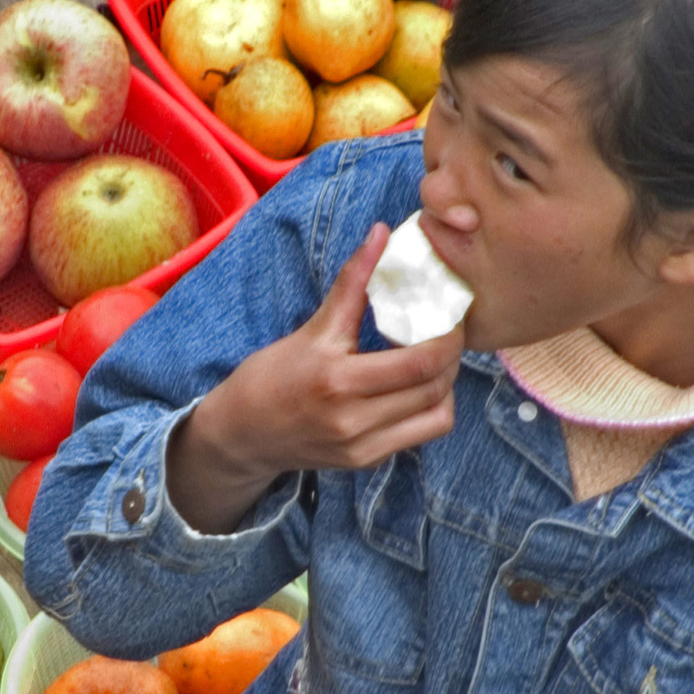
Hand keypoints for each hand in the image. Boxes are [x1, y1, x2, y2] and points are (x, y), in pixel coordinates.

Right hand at [168, 223, 463, 532]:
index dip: (448, 337)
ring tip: (433, 361)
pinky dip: (431, 408)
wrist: (241, 434)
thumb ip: (353, 282)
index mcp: (337, 380)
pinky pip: (421, 434)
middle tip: (448, 332)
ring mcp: (360, 446)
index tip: (448, 315)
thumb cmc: (272, 376)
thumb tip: (381, 233)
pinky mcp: (365, 461)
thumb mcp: (312, 328)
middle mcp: (352, 419)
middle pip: (435, 387)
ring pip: (438, 415)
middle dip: (452, 355)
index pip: (421, 362)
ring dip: (446, 384)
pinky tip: (416, 389)